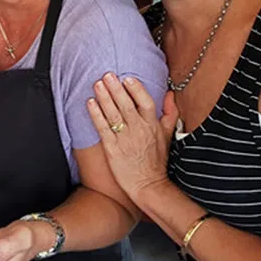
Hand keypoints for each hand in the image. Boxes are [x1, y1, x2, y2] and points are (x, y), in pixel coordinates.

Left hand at [87, 73, 178, 199]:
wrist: (148, 186)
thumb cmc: (156, 161)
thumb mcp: (168, 135)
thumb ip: (170, 113)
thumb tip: (170, 94)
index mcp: (152, 125)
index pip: (145, 102)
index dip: (136, 90)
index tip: (127, 78)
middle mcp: (139, 130)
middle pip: (126, 105)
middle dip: (116, 89)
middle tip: (107, 75)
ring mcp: (125, 139)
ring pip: (113, 114)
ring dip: (104, 98)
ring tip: (97, 84)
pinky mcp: (112, 149)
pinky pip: (103, 128)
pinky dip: (96, 115)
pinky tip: (90, 103)